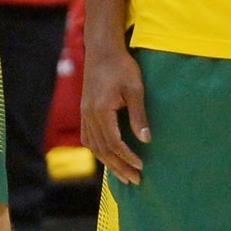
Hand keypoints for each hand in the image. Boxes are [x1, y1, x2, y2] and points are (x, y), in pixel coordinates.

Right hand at [80, 42, 151, 184]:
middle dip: (119, 167)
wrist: (102, 50)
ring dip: (109, 163)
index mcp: (100, 110)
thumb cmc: (121, 66)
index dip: (127, 157)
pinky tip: (107, 158)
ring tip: (123, 175)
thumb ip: (139, 116)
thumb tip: (145, 140)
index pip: (113, 142)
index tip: (141, 166)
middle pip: (102, 150)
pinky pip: (88, 138)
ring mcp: (85, 114)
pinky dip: (98, 151)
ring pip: (94, 146)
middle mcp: (89, 115)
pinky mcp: (85, 111)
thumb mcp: (135, 89)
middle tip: (135, 180)